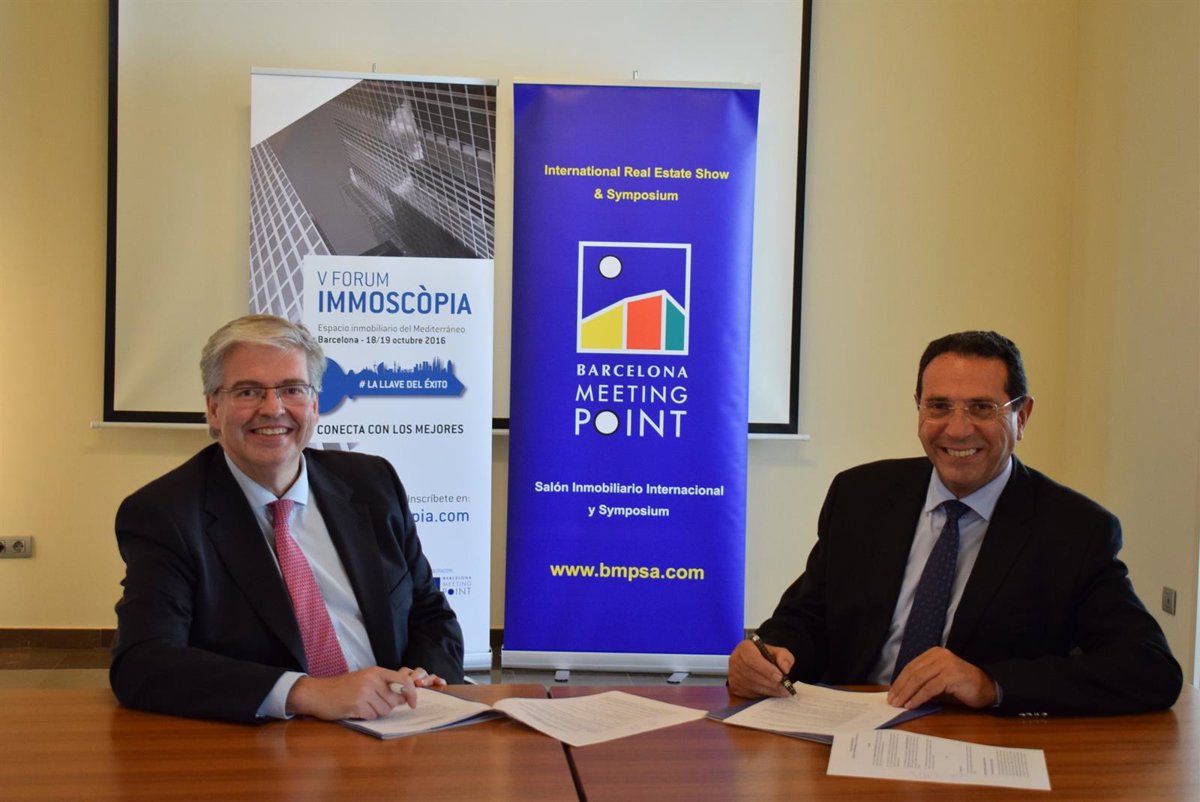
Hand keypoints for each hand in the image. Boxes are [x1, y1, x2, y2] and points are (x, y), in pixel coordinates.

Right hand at [286, 666, 444, 720]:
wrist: (317, 693)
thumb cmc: (342, 687)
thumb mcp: (364, 679)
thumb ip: (384, 686)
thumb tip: (405, 697)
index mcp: (376, 672)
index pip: (403, 681)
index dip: (412, 693)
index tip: (412, 703)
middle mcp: (372, 680)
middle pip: (393, 701)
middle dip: (387, 706)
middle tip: (372, 703)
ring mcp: (364, 693)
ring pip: (384, 711)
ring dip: (376, 712)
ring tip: (362, 705)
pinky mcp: (356, 706)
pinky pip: (372, 716)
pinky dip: (366, 716)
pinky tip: (356, 710)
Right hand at [727, 639, 794, 698]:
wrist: (753, 663)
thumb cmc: (764, 656)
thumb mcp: (777, 651)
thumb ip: (784, 657)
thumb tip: (784, 668)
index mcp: (745, 648)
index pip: (752, 659)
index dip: (766, 669)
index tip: (779, 676)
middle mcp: (736, 660)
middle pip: (752, 674)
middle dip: (770, 682)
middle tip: (784, 687)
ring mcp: (733, 674)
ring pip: (751, 685)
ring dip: (768, 689)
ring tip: (782, 691)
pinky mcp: (735, 686)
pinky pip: (749, 693)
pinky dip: (763, 694)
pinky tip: (773, 692)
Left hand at [887, 647, 997, 709]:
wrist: (987, 688)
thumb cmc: (961, 686)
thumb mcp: (939, 681)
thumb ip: (923, 682)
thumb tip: (902, 693)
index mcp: (933, 653)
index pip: (911, 667)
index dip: (899, 681)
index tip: (891, 693)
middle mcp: (938, 655)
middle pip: (913, 672)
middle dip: (900, 688)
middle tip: (891, 701)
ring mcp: (945, 664)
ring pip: (918, 679)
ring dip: (906, 693)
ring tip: (898, 704)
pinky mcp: (951, 675)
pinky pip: (929, 688)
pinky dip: (918, 697)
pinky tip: (911, 705)